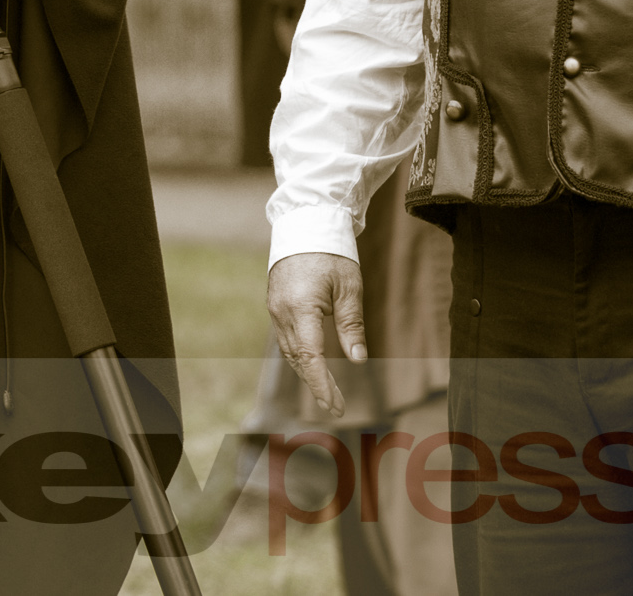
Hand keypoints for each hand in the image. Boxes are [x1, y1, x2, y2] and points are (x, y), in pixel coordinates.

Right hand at [266, 251, 366, 416]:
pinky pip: (286, 338)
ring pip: (289, 351)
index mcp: (301, 308)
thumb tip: (357, 359)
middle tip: (336, 406)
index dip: (322, 385)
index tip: (335, 406)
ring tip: (327, 391)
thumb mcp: (349, 288)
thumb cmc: (332, 254)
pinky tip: (312, 364)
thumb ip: (351, 325)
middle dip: (316, 384)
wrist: (305, 225)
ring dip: (306, 372)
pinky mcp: (275, 305)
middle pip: (298, 359)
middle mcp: (282, 312)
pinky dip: (299, 356)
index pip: (310, 358)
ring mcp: (275, 309)